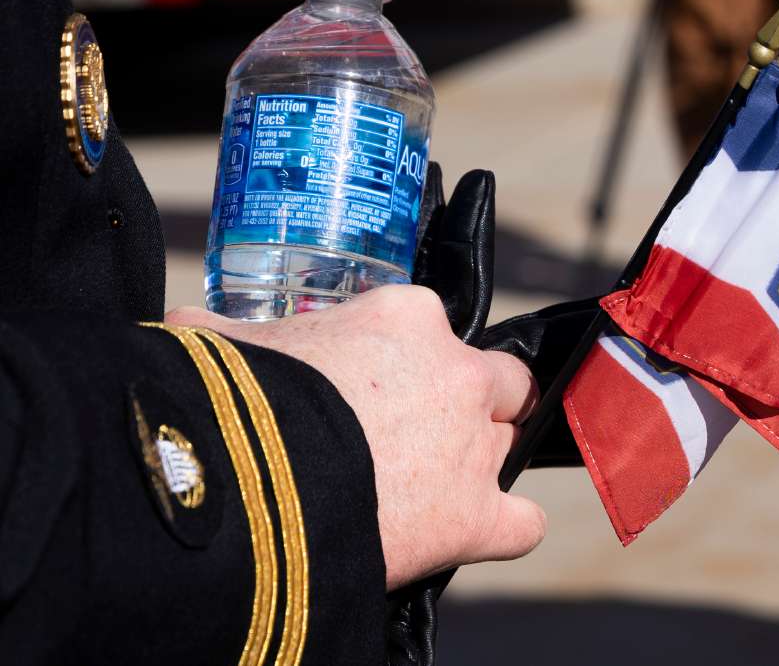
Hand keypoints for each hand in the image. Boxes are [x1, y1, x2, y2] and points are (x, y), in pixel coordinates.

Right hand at [165, 285, 545, 588]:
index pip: (431, 329)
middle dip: (467, 404)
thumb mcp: (225, 347)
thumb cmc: (232, 404)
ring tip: (422, 489)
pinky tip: (473, 531)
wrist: (244, 487)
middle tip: (416, 431)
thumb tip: (184, 326)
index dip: (409, 360)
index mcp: (406, 318)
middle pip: (496, 382)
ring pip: (505, 447)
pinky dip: (504, 528)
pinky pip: (522, 523)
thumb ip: (222, 332)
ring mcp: (473, 447)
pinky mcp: (475, 517)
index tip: (375, 383)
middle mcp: (457, 374)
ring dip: (474, 464)